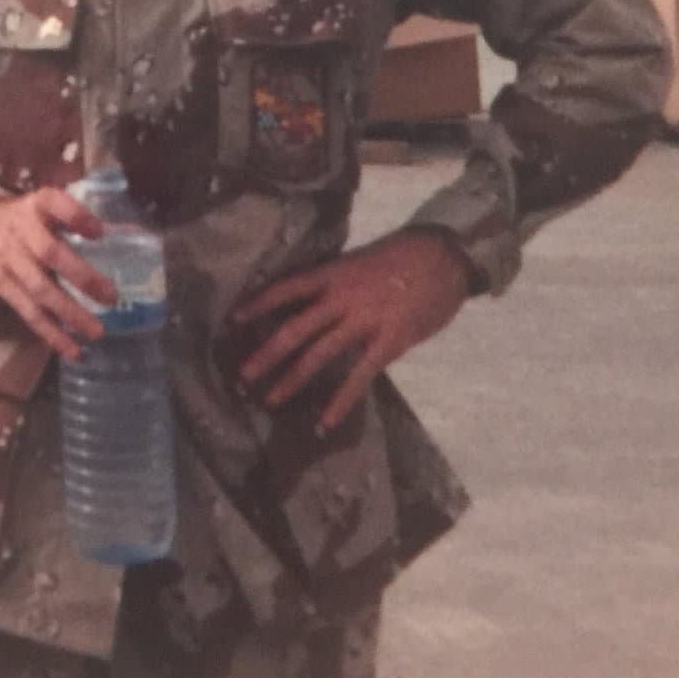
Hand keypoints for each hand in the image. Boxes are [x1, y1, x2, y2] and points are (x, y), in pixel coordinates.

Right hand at [0, 188, 116, 362]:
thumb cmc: (20, 218)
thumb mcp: (39, 205)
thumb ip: (68, 217)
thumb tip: (113, 237)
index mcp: (34, 205)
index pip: (54, 203)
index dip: (76, 216)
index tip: (99, 233)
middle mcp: (20, 231)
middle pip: (50, 254)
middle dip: (82, 277)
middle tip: (111, 297)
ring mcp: (7, 260)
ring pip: (40, 289)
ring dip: (69, 313)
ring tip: (96, 332)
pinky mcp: (0, 285)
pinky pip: (27, 312)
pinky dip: (51, 332)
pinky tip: (72, 349)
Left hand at [228, 230, 471, 429]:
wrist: (445, 256)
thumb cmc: (403, 256)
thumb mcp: (360, 261)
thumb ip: (337, 283)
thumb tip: (313, 302)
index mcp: (333, 274)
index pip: (287, 288)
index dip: (259, 303)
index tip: (233, 320)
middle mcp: (341, 297)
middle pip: (295, 328)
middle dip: (267, 353)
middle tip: (242, 375)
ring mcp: (364, 321)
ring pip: (319, 354)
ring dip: (292, 379)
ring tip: (270, 400)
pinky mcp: (389, 342)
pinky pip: (359, 376)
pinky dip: (341, 400)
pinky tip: (324, 421)